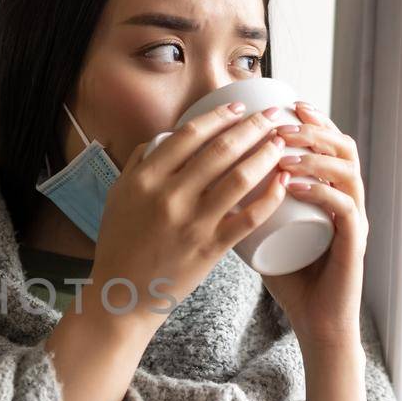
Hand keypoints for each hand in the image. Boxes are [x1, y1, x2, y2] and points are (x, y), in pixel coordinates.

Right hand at [89, 100, 292, 334]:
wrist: (122, 294)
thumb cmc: (120, 244)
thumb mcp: (118, 196)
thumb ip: (139, 163)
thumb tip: (166, 137)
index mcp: (145, 179)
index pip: (188, 135)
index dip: (218, 115)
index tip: (238, 106)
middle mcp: (169, 197)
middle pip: (221, 150)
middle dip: (253, 126)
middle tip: (272, 115)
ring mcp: (192, 224)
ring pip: (239, 178)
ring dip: (266, 154)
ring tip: (281, 142)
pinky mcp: (210, 248)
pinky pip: (248, 218)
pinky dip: (270, 197)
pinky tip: (283, 181)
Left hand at [258, 100, 368, 347]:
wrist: (315, 320)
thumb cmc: (290, 275)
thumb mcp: (264, 231)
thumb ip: (245, 205)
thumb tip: (208, 178)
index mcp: (331, 191)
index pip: (329, 143)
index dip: (312, 120)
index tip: (284, 104)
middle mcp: (349, 199)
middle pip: (343, 148)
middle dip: (314, 128)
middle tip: (284, 119)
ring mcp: (355, 220)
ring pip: (347, 172)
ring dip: (315, 156)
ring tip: (282, 150)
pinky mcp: (354, 244)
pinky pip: (344, 209)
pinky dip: (320, 192)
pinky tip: (294, 184)